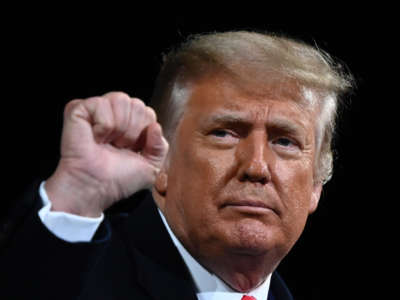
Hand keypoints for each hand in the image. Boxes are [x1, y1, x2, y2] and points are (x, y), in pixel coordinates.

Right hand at [45, 92, 168, 216]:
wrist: (96, 187)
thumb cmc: (119, 179)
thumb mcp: (151, 167)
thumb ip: (160, 147)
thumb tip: (155, 126)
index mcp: (130, 123)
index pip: (148, 112)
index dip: (144, 132)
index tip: (132, 150)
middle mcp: (113, 113)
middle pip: (137, 104)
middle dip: (133, 130)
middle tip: (118, 147)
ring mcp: (95, 110)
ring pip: (121, 99)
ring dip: (119, 127)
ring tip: (108, 142)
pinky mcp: (78, 109)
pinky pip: (101, 104)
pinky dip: (103, 125)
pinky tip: (95, 137)